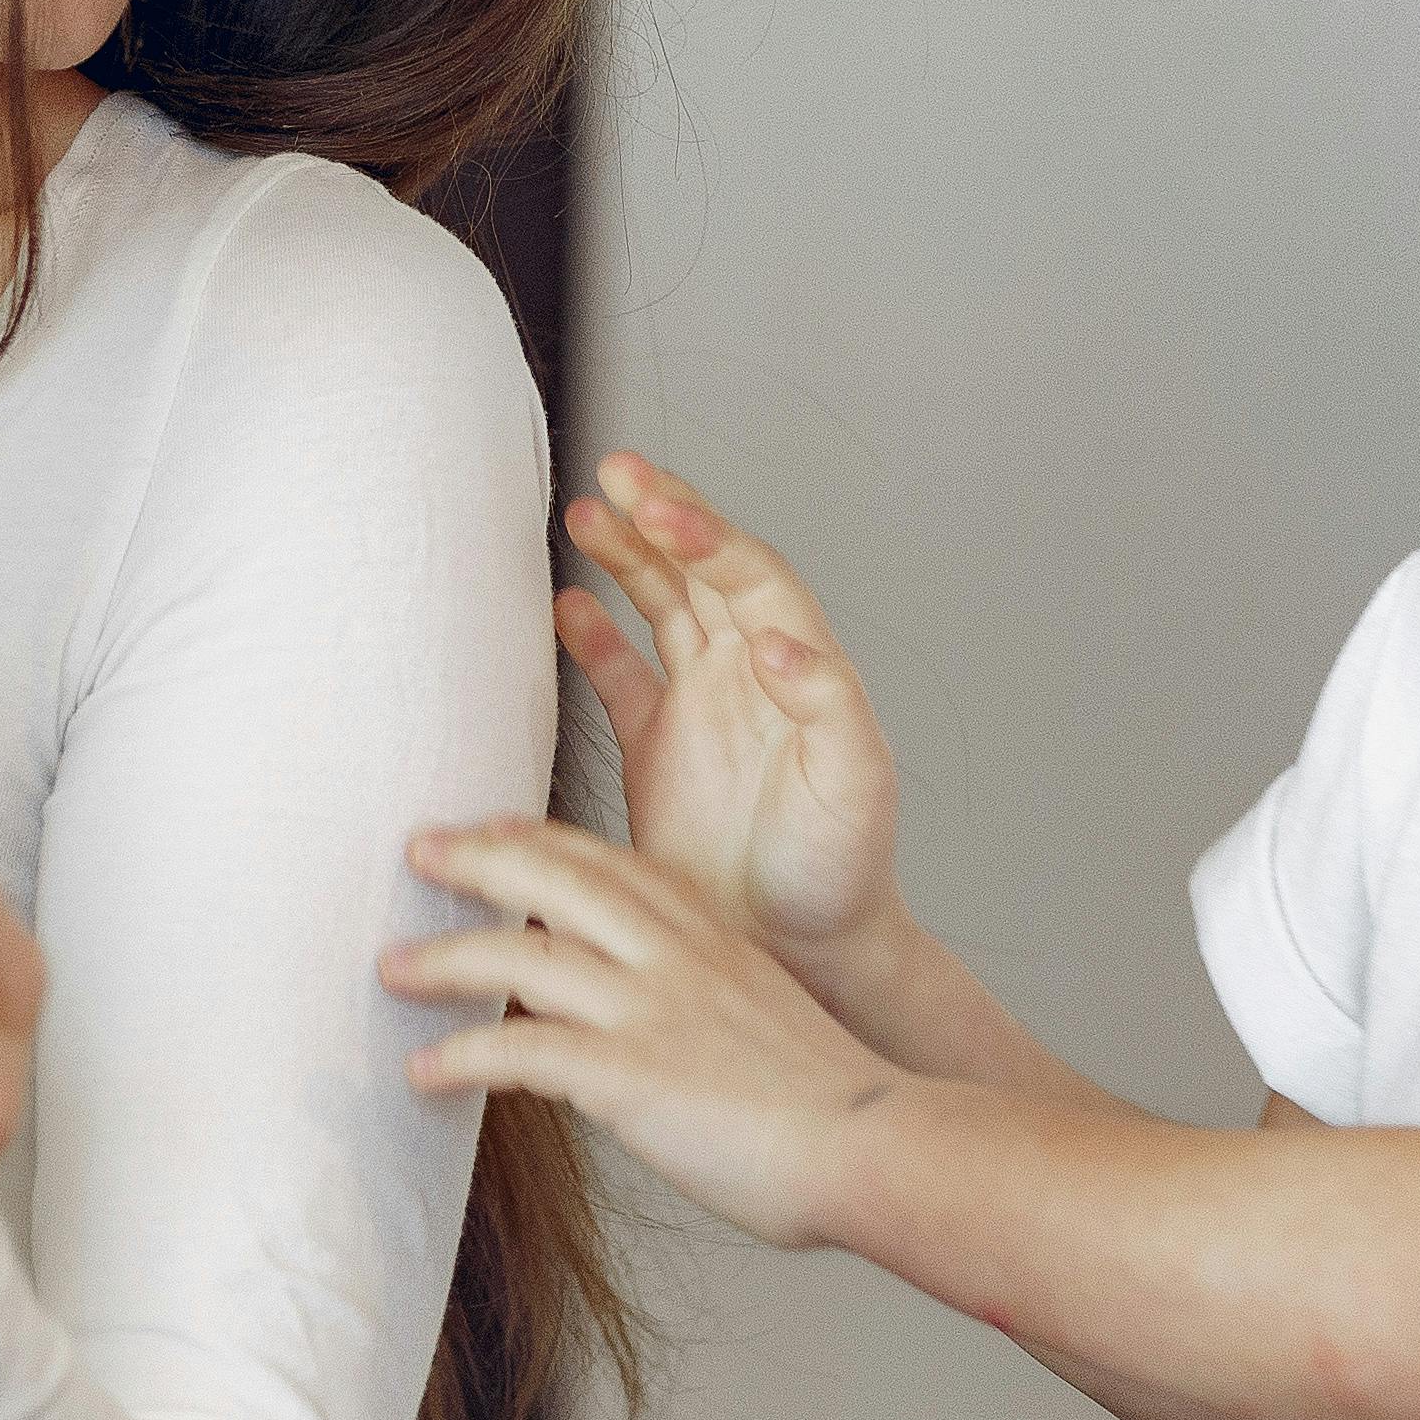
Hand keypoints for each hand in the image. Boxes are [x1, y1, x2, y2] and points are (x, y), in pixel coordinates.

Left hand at [386, 812, 899, 1249]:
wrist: (878, 1146)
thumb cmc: (830, 1108)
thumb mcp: (762, 1023)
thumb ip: (703, 1009)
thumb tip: (656, 1039)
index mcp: (711, 938)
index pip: (611, 861)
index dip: (541, 838)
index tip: (491, 827)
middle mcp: (675, 957)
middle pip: (555, 877)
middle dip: (477, 856)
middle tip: (418, 849)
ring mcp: (652, 1010)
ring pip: (521, 955)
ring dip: (444, 958)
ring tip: (390, 967)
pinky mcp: (631, 1074)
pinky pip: (520, 1053)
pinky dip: (461, 1057)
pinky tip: (422, 1072)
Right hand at [561, 450, 900, 966]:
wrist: (799, 948)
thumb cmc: (840, 871)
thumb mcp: (854, 787)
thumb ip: (824, 706)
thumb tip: (775, 641)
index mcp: (798, 672)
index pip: (752, 578)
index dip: (707, 538)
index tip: (661, 510)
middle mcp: (751, 676)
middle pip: (704, 572)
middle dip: (663, 517)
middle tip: (619, 471)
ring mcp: (702, 707)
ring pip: (661, 607)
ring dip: (627, 557)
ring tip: (588, 514)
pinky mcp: (658, 750)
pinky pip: (621, 676)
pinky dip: (593, 638)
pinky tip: (565, 605)